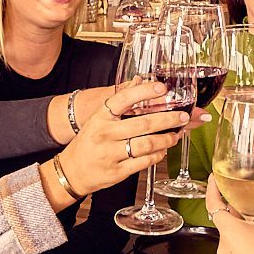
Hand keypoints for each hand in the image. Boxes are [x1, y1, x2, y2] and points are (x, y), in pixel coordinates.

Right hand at [59, 78, 186, 194]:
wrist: (72, 171)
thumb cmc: (89, 142)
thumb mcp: (98, 119)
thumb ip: (119, 103)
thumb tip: (140, 81)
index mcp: (100, 117)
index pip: (123, 99)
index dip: (144, 92)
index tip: (162, 88)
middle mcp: (105, 134)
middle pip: (143, 124)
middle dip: (168, 119)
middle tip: (182, 116)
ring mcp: (110, 154)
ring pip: (147, 144)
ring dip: (166, 139)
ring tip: (175, 135)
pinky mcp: (117, 171)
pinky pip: (144, 162)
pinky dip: (158, 155)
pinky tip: (162, 150)